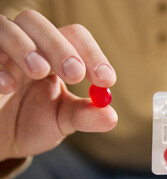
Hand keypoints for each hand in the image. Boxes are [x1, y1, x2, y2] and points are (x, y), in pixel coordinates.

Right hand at [0, 10, 117, 160]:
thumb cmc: (31, 123)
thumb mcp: (62, 121)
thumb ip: (85, 116)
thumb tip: (112, 117)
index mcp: (52, 55)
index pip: (74, 38)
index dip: (92, 54)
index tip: (106, 80)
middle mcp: (26, 46)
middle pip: (39, 24)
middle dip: (60, 47)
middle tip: (75, 74)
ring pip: (8, 27)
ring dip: (26, 47)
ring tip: (40, 72)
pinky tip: (7, 87)